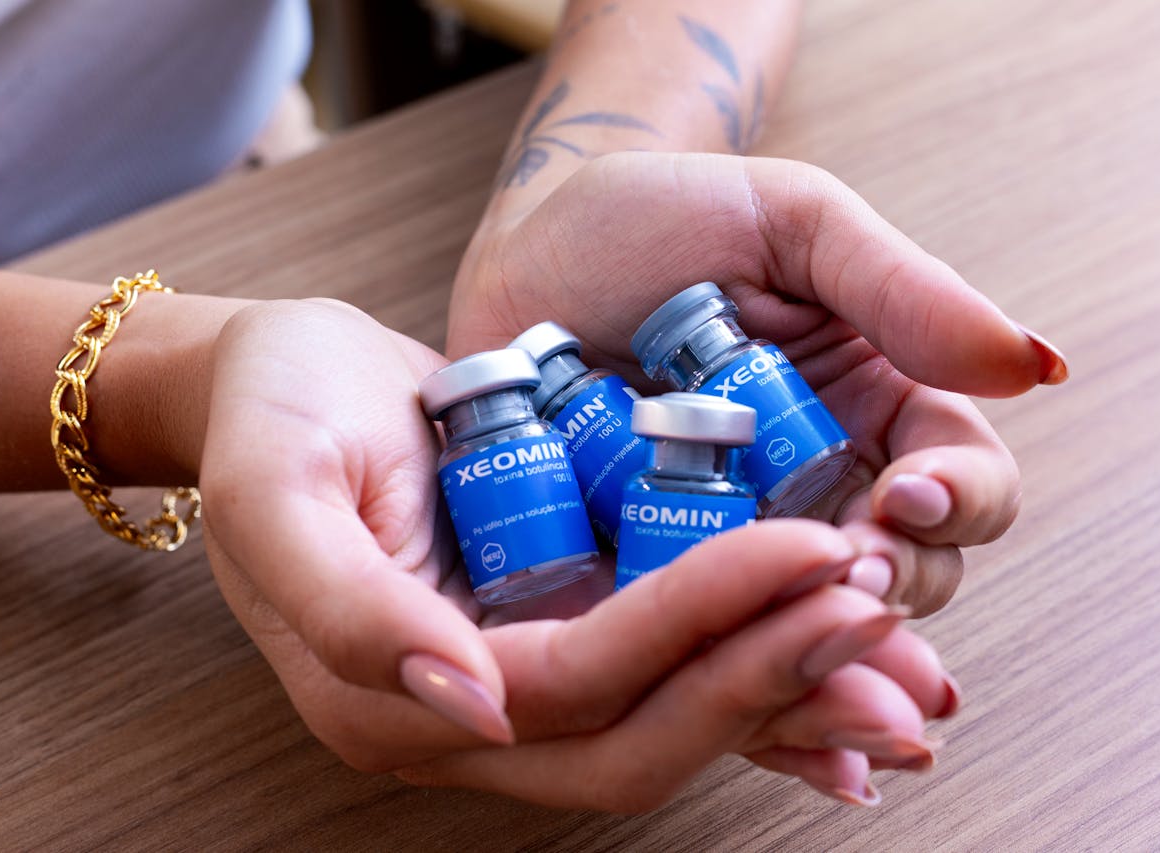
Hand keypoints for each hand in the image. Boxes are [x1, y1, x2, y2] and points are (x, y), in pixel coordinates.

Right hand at [197, 299, 954, 808]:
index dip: (698, 630)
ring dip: (782, 685)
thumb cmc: (271, 417)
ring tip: (887, 631)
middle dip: (766, 677)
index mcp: (393, 697)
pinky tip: (833, 641)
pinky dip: (751, 668)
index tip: (809, 551)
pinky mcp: (554, 635)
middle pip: (643, 737)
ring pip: (670, 723)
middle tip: (874, 604)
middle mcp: (468, 718)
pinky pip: (665, 676)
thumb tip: (470, 699)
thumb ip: (351, 609)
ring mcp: (517, 686)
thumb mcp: (277, 491)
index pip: (579, 685)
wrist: (278, 386)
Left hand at [448, 151, 1066, 615]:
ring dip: (818, 649)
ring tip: (795, 638)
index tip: (908, 496)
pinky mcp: (643, 576)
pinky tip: (731, 692)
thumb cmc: (660, 220)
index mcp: (870, 408)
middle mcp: (812, 490)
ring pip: (804, 628)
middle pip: (900, 576)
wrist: (526, 248)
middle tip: (849, 571)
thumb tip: (1034, 364)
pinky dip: (724, 676)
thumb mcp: (788, 224)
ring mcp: (729, 542)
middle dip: (887, 585)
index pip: (959, 480)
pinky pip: (699, 645)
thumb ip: (901, 290)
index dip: (956, 501)